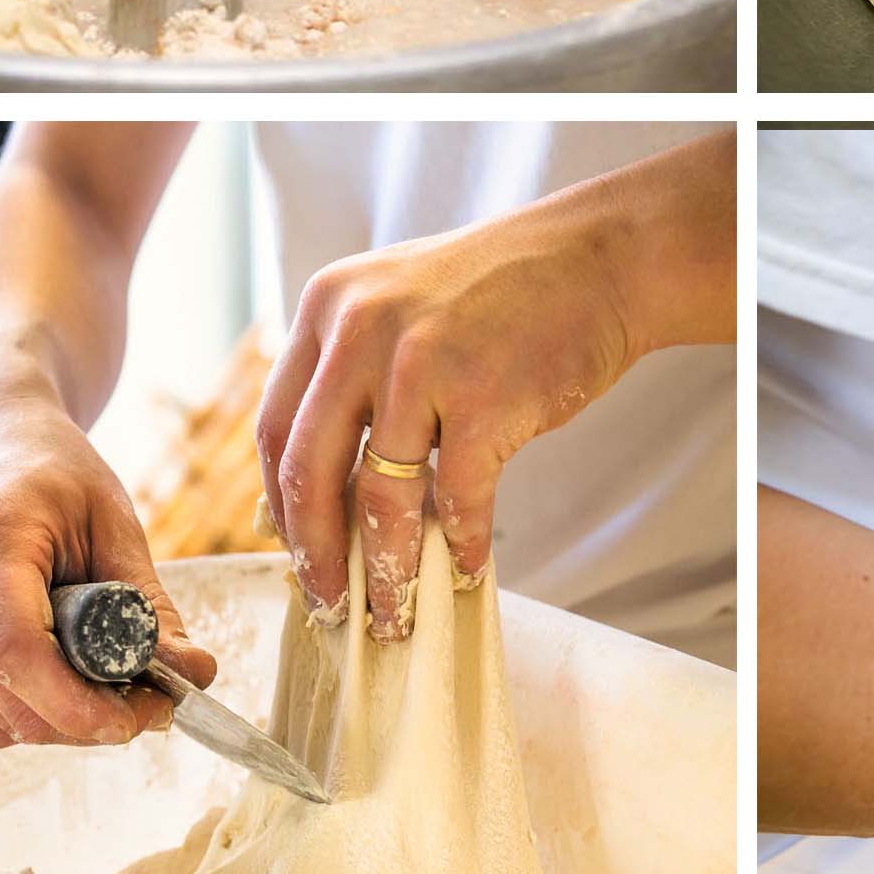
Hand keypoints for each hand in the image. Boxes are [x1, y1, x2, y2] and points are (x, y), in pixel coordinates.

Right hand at [0, 392, 215, 749]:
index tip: (142, 715)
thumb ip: (151, 606)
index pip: (18, 653)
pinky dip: (37, 718)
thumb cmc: (54, 477)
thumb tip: (195, 673)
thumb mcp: (114, 524)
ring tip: (110, 681)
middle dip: (95, 720)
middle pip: (18, 704)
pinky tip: (65, 681)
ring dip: (71, 723)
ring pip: (8, 725)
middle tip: (153, 700)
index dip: (81, 705)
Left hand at [253, 136, 732, 642]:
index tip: (295, 553)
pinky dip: (459, 545)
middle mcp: (359, 331)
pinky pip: (457, 499)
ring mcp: (420, 365)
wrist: (598, 260)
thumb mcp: (398, 304)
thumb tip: (318, 486)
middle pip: (307, 472)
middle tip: (330, 606)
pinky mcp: (483, 400)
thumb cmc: (503, 293)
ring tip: (395, 613)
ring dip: (386, 572)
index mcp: (327, 308)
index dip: (278, 505)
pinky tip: (464, 567)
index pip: (275, 427)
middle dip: (314, 556)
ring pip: (378, 500)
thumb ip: (351, 373)